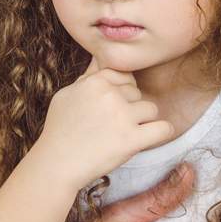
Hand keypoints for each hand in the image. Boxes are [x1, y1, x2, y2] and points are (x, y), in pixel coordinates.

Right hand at [32, 57, 174, 189]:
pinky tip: (149, 137)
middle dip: (129, 107)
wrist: (56, 165)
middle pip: (137, 93)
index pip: (124, 75)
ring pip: (151, 109)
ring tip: (125, 133)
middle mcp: (110, 95)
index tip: (111, 107)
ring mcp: (123, 117)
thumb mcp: (67, 95)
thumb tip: (99, 56)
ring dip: (143, 121)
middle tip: (112, 125)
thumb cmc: (60, 130)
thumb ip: (87, 76)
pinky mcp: (132, 140)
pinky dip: (161, 132)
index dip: (121, 92)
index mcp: (95, 82)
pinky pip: (164, 128)